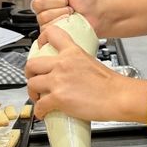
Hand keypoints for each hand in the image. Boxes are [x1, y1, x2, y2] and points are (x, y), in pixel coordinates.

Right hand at [25, 0, 102, 32]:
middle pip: (37, 3)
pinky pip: (48, 25)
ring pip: (42, 15)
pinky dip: (61, 20)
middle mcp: (44, 6)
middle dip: (56, 1)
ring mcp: (46, 19)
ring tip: (69, 11)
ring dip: (61, 11)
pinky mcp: (51, 30)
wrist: (97, 14)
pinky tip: (68, 19)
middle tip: (66, 1)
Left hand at [25, 25, 146, 121]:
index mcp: (72, 52)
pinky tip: (43, 113)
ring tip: (38, 98)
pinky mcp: (58, 98)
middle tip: (34, 79)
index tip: (39, 47)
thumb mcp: (91, 62)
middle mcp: (62, 63)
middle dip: (29, 73)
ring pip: (32, 84)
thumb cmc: (110, 84)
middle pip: (32, 64)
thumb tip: (69, 72)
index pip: (52, 34)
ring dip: (33, 93)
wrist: (117, 96)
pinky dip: (39, 111)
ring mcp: (58, 80)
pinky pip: (39, 105)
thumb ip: (76, 63)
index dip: (41, 39)